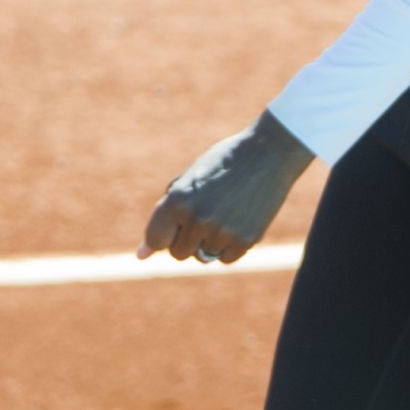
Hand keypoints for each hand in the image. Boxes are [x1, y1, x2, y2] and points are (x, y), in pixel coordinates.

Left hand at [136, 110, 314, 265]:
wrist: (268, 151)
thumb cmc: (222, 163)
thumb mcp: (188, 181)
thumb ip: (164, 215)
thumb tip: (140, 256)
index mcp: (178, 199)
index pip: (156, 239)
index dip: (164, 232)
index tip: (175, 223)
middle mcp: (198, 218)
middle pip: (179, 253)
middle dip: (187, 237)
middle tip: (205, 211)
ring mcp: (222, 231)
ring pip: (203, 256)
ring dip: (209, 241)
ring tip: (224, 210)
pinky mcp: (245, 240)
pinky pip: (225, 258)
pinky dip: (229, 244)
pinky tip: (239, 217)